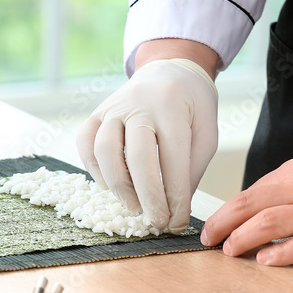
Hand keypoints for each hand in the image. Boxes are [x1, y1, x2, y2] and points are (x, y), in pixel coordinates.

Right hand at [77, 54, 218, 233]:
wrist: (169, 70)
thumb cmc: (192, 107)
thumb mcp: (206, 133)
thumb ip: (192, 168)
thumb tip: (174, 208)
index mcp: (172, 108)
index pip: (172, 159)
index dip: (174, 196)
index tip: (176, 222)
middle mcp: (139, 105)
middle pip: (137, 157)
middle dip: (147, 196)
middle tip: (156, 222)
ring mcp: (113, 108)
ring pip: (105, 150)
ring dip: (118, 186)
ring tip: (133, 206)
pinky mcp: (96, 114)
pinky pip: (86, 143)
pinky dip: (93, 169)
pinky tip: (109, 186)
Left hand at [200, 136, 292, 264]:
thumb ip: (290, 188)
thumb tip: (254, 210)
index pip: (250, 193)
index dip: (225, 212)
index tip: (211, 228)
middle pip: (250, 207)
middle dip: (222, 226)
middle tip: (207, 242)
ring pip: (269, 225)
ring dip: (242, 239)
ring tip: (229, 252)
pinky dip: (280, 254)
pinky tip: (264, 262)